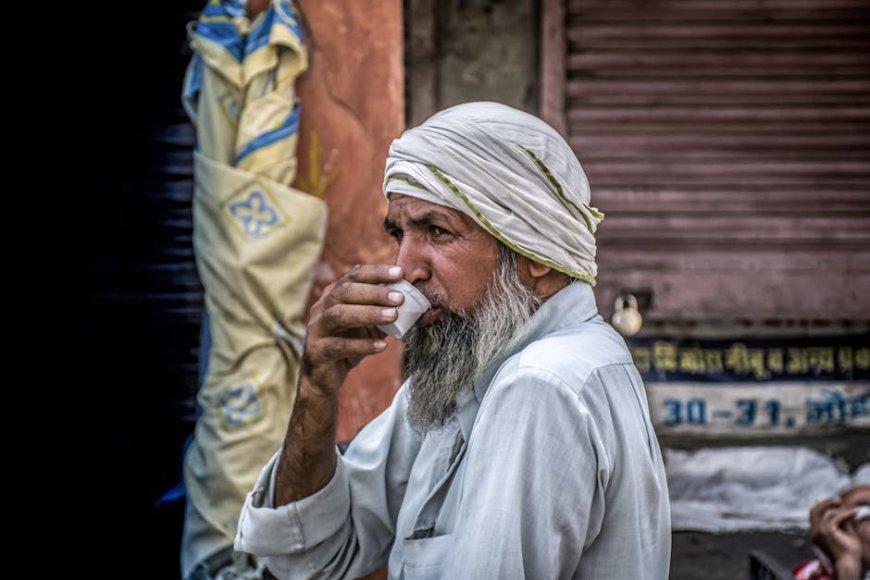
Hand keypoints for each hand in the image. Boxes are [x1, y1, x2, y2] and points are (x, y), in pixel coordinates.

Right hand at [302, 264, 403, 395]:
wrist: (325, 376)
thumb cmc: (348, 344)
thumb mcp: (367, 326)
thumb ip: (382, 312)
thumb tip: (410, 301)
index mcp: (333, 295)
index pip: (353, 276)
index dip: (376, 272)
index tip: (399, 273)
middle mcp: (321, 307)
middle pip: (345, 292)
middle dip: (374, 292)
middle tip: (399, 298)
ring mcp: (317, 329)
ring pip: (339, 315)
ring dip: (368, 313)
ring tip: (393, 316)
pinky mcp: (318, 351)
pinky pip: (339, 346)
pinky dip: (362, 345)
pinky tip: (381, 346)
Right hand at [810, 500, 862, 579]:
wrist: (849, 564)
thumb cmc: (848, 552)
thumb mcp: (844, 532)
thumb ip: (841, 520)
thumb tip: (843, 506)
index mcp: (815, 533)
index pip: (813, 515)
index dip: (822, 506)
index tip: (835, 502)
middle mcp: (814, 532)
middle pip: (814, 510)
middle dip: (826, 502)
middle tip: (839, 500)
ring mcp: (818, 531)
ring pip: (827, 513)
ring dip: (841, 510)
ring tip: (853, 511)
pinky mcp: (826, 531)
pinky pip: (837, 517)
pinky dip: (847, 514)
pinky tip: (856, 513)